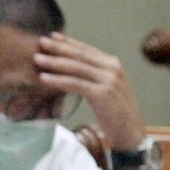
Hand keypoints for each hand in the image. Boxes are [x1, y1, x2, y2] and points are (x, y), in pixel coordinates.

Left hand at [34, 32, 144, 150]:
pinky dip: (58, 80)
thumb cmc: (117, 114)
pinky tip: (44, 78)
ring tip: (38, 59)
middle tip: (41, 42)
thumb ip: (95, 77)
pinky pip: (75, 84)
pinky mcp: (102, 94)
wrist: (131, 133)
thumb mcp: (108, 89)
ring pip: (76, 68)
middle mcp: (113, 69)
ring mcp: (109, 81)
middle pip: (80, 55)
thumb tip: (71, 68)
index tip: (53, 36)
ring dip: (55, 62)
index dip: (69, 42)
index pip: (88, 50)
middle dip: (59, 48)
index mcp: (114, 65)